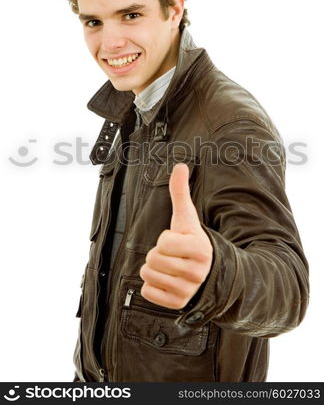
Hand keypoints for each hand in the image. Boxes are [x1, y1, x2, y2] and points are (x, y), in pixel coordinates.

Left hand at [139, 163, 212, 308]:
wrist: (209, 272)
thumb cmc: (192, 241)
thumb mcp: (187, 218)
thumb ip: (181, 192)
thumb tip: (180, 165)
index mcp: (199, 248)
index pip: (163, 242)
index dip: (164, 239)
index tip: (176, 241)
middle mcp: (196, 271)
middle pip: (152, 259)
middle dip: (156, 254)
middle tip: (171, 255)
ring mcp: (188, 290)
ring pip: (147, 275)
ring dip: (153, 269)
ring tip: (169, 267)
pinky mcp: (178, 303)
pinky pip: (147, 292)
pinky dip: (152, 286)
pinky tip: (166, 281)